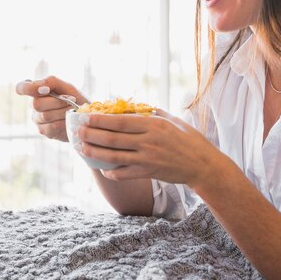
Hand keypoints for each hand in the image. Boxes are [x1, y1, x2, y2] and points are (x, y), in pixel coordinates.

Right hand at [15, 76, 87, 141]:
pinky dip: (64, 122)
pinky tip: (69, 119)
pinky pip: (51, 127)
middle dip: (57, 102)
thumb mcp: (66, 86)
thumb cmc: (74, 98)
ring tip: (72, 110)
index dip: (26, 88)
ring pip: (45, 116)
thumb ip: (51, 82)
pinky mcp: (44, 131)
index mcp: (36, 91)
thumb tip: (40, 87)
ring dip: (63, 111)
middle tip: (71, 100)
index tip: (45, 90)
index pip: (21, 87)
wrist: (85, 116)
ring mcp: (37, 119)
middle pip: (37, 104)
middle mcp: (33, 105)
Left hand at [77, 111, 221, 187]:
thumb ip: (152, 113)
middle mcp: (148, 141)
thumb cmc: (189, 139)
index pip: (120, 121)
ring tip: (81, 146)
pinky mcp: (148, 172)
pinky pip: (124, 173)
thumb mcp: (172, 120)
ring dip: (95, 151)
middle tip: (77, 130)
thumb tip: (133, 106)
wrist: (203, 164)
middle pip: (113, 138)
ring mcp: (147, 158)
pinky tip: (101, 168)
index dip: (100, 119)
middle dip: (92, 134)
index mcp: (153, 125)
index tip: (86, 116)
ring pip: (114, 156)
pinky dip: (111, 172)